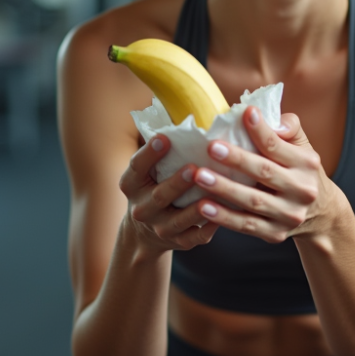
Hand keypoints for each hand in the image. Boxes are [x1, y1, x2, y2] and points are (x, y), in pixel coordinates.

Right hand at [119, 135, 219, 253]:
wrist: (144, 233)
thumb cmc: (154, 186)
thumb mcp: (146, 172)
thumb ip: (160, 151)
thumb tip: (187, 113)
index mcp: (132, 184)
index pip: (137, 167)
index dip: (149, 154)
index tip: (164, 138)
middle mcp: (142, 208)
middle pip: (159, 196)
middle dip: (176, 183)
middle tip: (193, 168)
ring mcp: (159, 228)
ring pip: (178, 220)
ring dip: (194, 209)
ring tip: (211, 196)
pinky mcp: (178, 243)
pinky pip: (194, 237)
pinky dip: (208, 228)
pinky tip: (222, 216)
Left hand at [190, 108, 347, 243]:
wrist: (319, 213)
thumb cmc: (299, 170)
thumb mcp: (302, 147)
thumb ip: (289, 127)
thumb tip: (267, 118)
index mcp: (307, 164)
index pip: (279, 146)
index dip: (261, 131)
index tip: (244, 114)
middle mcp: (302, 190)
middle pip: (265, 172)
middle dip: (237, 159)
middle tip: (211, 147)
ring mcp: (289, 215)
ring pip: (253, 201)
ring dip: (224, 189)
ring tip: (200, 177)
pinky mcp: (276, 234)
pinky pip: (246, 225)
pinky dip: (224, 217)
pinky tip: (204, 207)